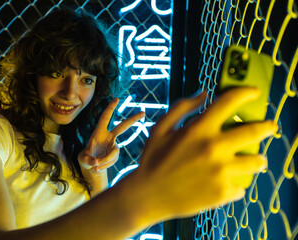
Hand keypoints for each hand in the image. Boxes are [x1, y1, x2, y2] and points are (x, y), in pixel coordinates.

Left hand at [79, 98, 144, 172]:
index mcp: (99, 133)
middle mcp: (109, 137)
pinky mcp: (116, 154)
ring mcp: (114, 145)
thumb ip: (88, 160)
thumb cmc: (85, 159)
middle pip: (122, 127)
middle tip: (143, 112)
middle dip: (133, 119)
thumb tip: (96, 162)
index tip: (117, 99)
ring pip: (113, 154)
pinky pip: (112, 161)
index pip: (105, 118)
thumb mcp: (82, 159)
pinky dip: (105, 166)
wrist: (91, 166)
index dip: (110, 109)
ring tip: (95, 166)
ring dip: (104, 161)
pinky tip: (98, 167)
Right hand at [137, 87, 276, 218]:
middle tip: (270, 127)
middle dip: (267, 127)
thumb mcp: (160, 128)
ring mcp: (221, 172)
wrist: (147, 196)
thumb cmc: (152, 159)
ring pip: (255, 162)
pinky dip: (236, 183)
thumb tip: (204, 94)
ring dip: (257, 159)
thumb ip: (182, 108)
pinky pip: (241, 186)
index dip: (246, 92)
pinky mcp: (222, 193)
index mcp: (199, 129)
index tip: (254, 92)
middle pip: (254, 131)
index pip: (230, 102)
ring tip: (255, 160)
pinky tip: (227, 183)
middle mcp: (214, 148)